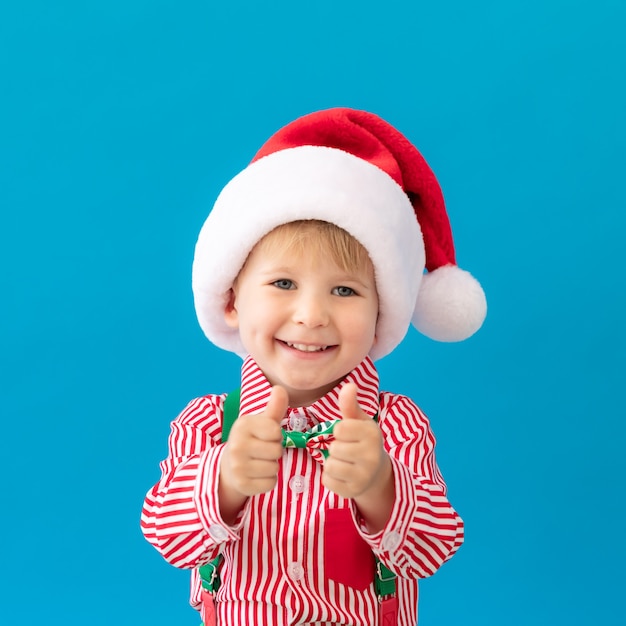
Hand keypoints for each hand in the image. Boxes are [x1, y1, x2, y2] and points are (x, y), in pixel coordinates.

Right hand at [220, 386, 287, 497]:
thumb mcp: (262, 422)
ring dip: (272, 466)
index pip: (275, 431)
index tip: (265, 436)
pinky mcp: (242, 484)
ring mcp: (237, 466)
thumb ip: (274, 407)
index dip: (275, 435)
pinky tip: (257, 474)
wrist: (229, 466)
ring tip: (259, 462)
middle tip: (262, 451)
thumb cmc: (252, 440)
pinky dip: (268, 481)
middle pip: (276, 450)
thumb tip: (280, 388)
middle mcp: (237, 445)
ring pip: (274, 468)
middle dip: (274, 451)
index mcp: (242, 425)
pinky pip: (270, 483)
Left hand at [323, 383, 390, 498]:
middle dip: (335, 448)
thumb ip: (350, 404)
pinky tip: (342, 474)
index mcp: (373, 434)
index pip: (340, 429)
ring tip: (343, 461)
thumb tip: (349, 385)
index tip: (348, 434)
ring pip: (330, 465)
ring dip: (331, 462)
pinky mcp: (353, 492)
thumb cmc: (363, 441)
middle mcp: (372, 456)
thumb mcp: (359, 421)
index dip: (339, 431)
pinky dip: (330, 477)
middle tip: (346, 450)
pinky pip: (328, 481)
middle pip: (334, 448)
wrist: (377, 473)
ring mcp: (364, 476)